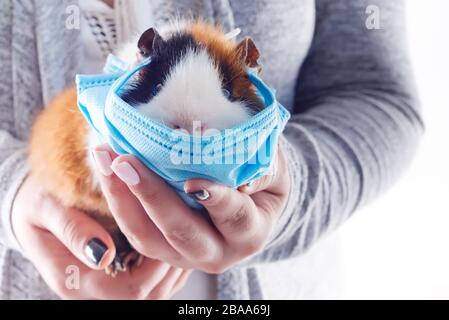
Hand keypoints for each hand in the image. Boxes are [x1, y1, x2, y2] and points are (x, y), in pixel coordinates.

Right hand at [11, 176, 190, 298]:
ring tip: (188, 228)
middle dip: (172, 261)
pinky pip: (156, 280)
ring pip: (157, 288)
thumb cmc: (40, 205)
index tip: (169, 228)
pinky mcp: (122, 275)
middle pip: (150, 293)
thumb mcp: (47, 208)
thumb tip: (101, 254)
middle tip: (187, 225)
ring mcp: (111, 285)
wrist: (38, 208)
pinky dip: (171, 261)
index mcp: (76, 282)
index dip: (157, 263)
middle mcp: (97, 291)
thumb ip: (72, 230)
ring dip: (176, 261)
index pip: (131, 289)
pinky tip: (178, 235)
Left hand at [92, 144, 289, 272]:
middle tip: (125, 161)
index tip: (193, 182)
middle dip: (151, 196)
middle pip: (181, 232)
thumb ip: (263, 169)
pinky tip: (107, 165)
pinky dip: (119, 198)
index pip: (234, 217)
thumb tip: (237, 168)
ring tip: (105, 157)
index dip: (215, 200)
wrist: (250, 201)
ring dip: (123, 197)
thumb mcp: (274, 170)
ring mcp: (185, 255)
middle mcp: (217, 252)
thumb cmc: (263, 179)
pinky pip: (136, 228)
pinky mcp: (162, 247)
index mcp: (249, 233)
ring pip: (148, 236)